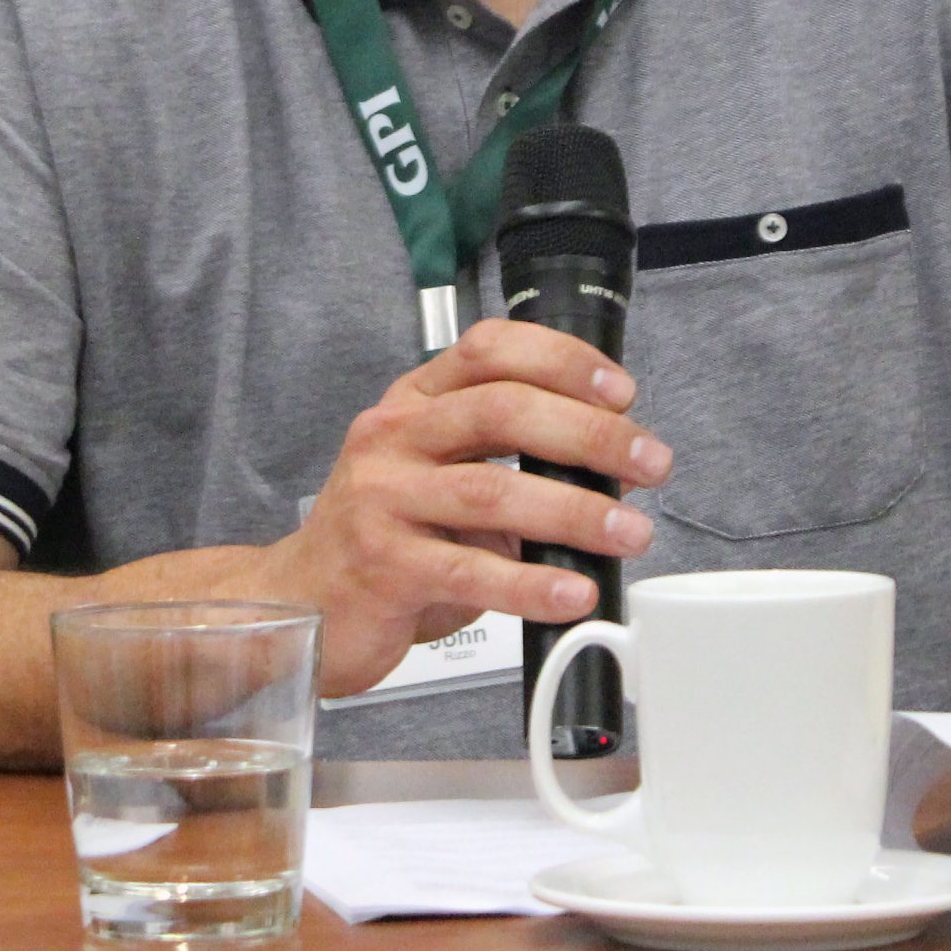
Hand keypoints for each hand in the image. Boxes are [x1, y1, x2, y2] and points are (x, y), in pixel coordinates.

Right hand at [271, 319, 668, 696]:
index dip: (562, 361)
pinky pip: (469, 572)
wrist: (300, 601)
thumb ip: (505, 458)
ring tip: (630, 533)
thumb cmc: (385, 535)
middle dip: (589, 433)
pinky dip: (531, 584)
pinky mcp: (381, 566)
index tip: (622, 392)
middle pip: (501, 410)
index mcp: (413, 402)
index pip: (489, 350)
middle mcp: (392, 438)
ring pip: (492, 491)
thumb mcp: (437, 475)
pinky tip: (574, 592)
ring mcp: (381, 500)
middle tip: (650, 462)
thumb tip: (608, 468)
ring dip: (576, 511)